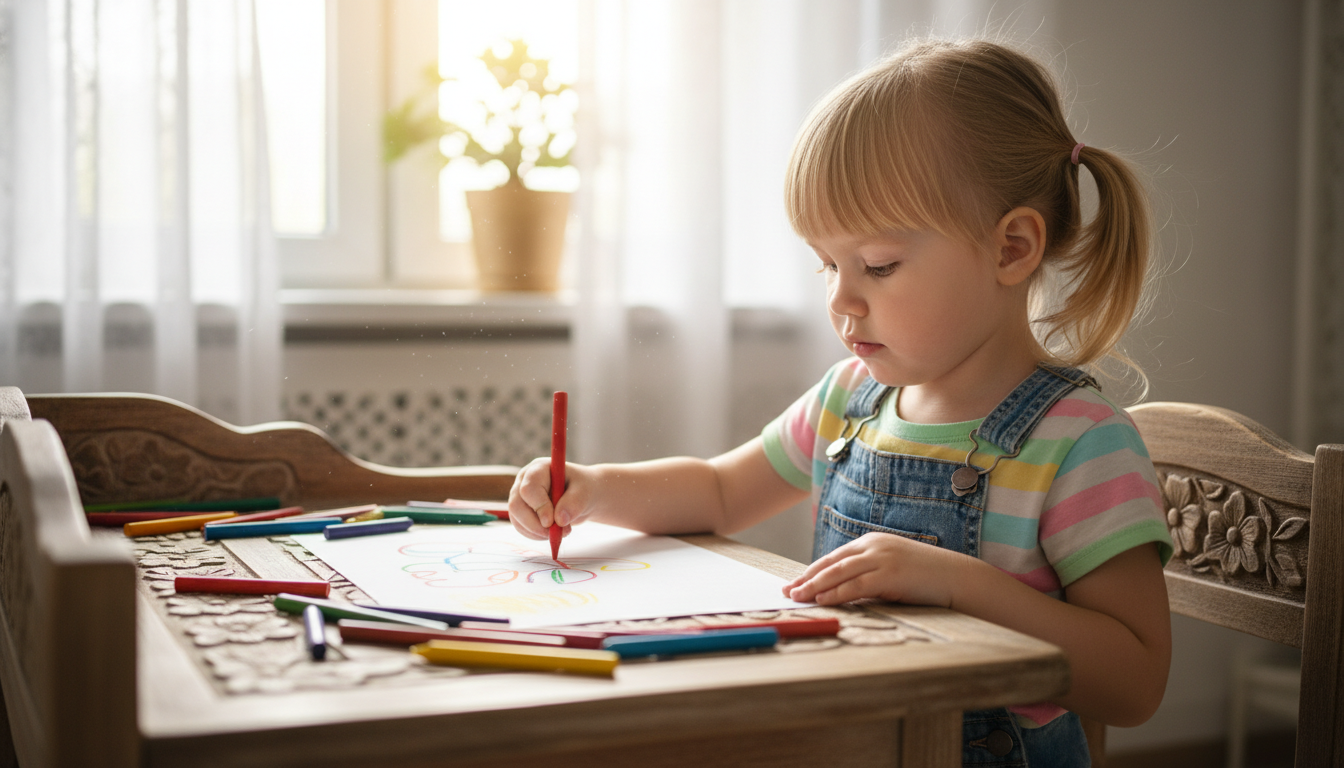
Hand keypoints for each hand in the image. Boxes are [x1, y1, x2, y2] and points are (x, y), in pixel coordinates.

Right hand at [508, 458, 595, 540]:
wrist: (581, 496)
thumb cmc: (583, 488)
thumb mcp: (584, 492)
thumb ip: (574, 503)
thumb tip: (559, 520)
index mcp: (538, 469)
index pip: (530, 488)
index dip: (539, 506)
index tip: (552, 522)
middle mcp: (524, 480)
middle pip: (516, 505)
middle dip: (535, 524)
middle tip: (555, 533)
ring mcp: (519, 496)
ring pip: (516, 519)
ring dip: (537, 532)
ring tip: (561, 531)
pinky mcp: (520, 512)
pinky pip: (521, 527)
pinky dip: (536, 535)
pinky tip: (552, 532)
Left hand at [782, 532, 975, 607]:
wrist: (957, 577)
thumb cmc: (924, 577)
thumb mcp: (892, 569)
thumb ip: (869, 574)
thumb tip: (843, 590)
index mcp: (872, 542)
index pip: (834, 557)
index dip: (812, 570)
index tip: (795, 582)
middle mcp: (873, 546)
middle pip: (831, 562)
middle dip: (807, 577)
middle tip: (788, 590)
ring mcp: (882, 558)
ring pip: (839, 572)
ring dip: (815, 586)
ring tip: (797, 597)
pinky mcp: (889, 574)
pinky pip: (855, 585)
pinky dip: (835, 593)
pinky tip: (821, 601)